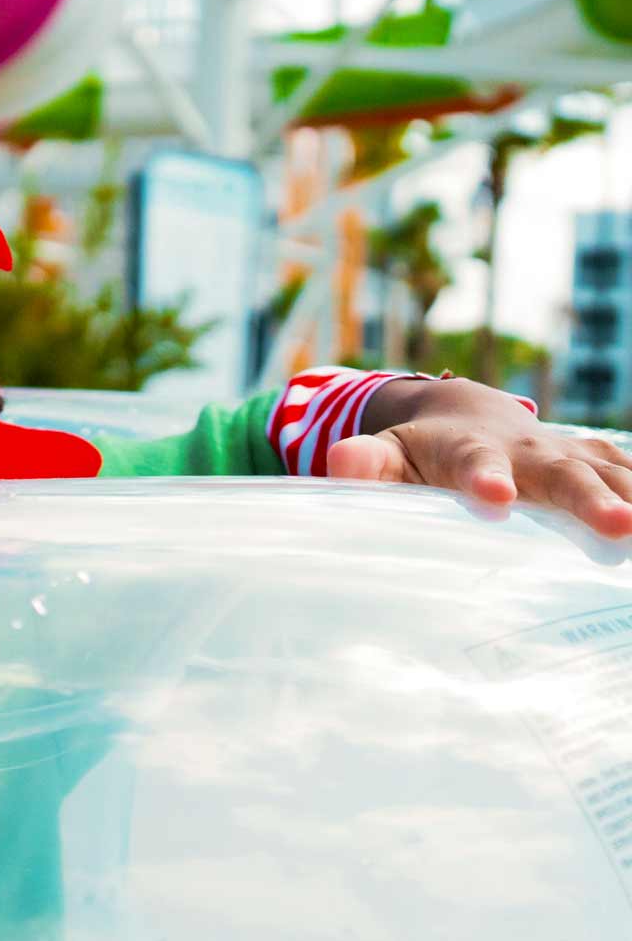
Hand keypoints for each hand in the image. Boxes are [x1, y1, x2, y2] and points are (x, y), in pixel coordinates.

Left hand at [329, 378, 631, 538]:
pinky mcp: (598, 464)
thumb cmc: (420, 451)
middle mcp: (529, 450)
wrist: (467, 414)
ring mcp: (569, 455)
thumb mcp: (387, 454)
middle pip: (563, 473)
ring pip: (614, 474)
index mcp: (470, 449)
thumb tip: (337, 462)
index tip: (496, 495)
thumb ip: (366, 463)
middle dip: (591, 498)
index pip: (476, 463)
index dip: (485, 477)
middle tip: (617, 526)